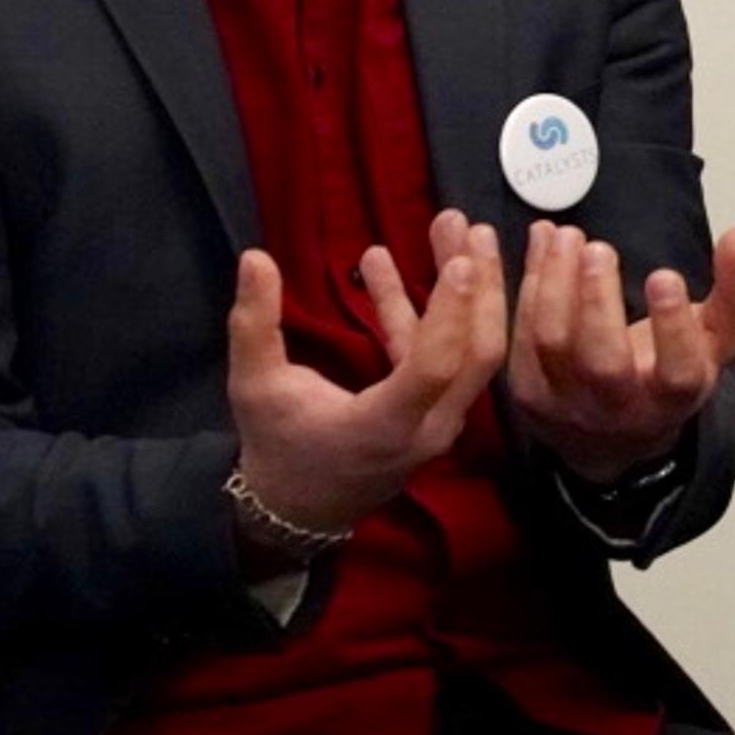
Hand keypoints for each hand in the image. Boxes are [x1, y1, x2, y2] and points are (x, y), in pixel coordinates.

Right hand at [225, 226, 507, 544]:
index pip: (433, 369)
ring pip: (472, 353)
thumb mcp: (254, 387)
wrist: (296, 507)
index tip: (459, 260)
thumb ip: (254, 324)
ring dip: (465, 291)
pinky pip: (446, 358)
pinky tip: (385, 264)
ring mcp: (440, 424)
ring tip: (452, 228)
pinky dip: (427, 314)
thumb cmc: (275, 447)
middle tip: (470, 226)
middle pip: (477, 354)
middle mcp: (428, 429)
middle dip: (480, 285)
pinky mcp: (437, 414)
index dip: (449, 313)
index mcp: (384, 427)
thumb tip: (255, 257)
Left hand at [496, 213, 734, 485]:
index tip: (664, 275)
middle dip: (597, 301)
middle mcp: (617, 408)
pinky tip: (541, 241)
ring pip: (551, 344)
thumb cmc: (670, 373)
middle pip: (602, 362)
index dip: (671, 328)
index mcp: (672, 397)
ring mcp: (565, 402)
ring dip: (554, 283)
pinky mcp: (527, 388)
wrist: (613, 438)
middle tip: (600, 248)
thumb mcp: (715, 341)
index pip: (677, 373)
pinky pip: (521, 333)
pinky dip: (529, 282)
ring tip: (566, 235)